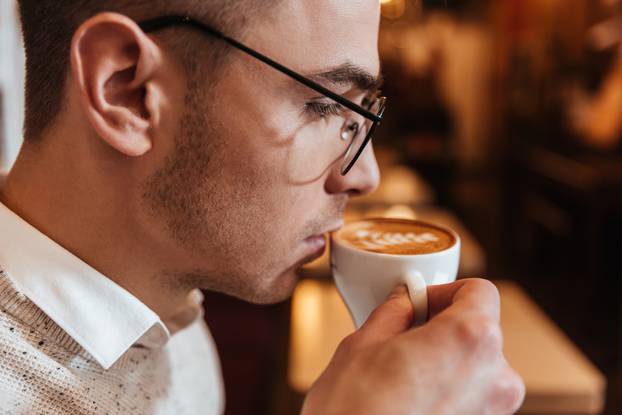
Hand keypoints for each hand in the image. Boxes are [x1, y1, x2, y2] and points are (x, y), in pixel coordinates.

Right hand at [301, 279, 524, 414]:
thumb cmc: (354, 411)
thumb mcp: (364, 343)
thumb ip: (395, 311)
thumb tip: (404, 299)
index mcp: (471, 339)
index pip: (480, 292)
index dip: (445, 291)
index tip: (419, 302)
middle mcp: (494, 376)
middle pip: (480, 328)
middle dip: (444, 325)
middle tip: (404, 333)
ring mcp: (491, 410)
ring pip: (475, 364)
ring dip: (445, 358)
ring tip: (402, 368)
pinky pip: (470, 395)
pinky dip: (447, 387)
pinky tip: (409, 394)